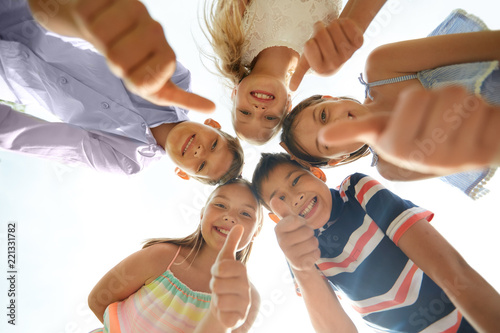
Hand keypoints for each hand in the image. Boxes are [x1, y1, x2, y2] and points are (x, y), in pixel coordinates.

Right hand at [71, 0, 214, 112]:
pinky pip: (90, 17)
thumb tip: (212, 108)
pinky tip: (98, 20)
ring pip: (102, 38)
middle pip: (118, 62)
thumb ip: (182, 98)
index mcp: (166, 54)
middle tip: (117, 56)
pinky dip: (87, 22)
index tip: (133, 76)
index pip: (146, 82)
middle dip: (112, 64)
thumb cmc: (131, 63)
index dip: (133, 83)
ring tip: (108, 39)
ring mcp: (135, 10)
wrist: (102, 29)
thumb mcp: (157, 88)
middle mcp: (154, 30)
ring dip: (99, 43)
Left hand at [210, 225, 250, 328]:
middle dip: (213, 286)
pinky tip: (225, 311)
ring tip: (222, 298)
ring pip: (218, 301)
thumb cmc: (223, 279)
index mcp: (242, 271)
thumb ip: (231, 243)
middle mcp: (247, 287)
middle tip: (220, 287)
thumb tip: (240, 225)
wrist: (223, 305)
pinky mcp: (239, 319)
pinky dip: (219, 314)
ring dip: (215, 300)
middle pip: (216, 284)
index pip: (220, 267)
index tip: (218, 273)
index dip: (215, 271)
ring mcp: (245, 304)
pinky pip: (222, 316)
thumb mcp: (224, 260)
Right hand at [270, 198, 319, 271]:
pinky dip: (315, 253)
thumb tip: (273, 198)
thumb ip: (283, 210)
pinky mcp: (299, 264)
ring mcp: (290, 255)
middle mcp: (281, 243)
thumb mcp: (290, 222)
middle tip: (303, 238)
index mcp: (278, 229)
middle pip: (308, 231)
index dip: (302, 222)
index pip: (297, 220)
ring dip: (313, 243)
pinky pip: (316, 253)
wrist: (296, 258)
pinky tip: (307, 255)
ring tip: (305, 246)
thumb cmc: (294, 236)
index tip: (298, 226)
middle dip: (309, 233)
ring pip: (313, 242)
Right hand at [290, 19, 362, 90]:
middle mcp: (335, 64)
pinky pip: (346, 24)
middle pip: (320, 34)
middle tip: (324, 35)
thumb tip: (290, 89)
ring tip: (333, 33)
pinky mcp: (359, 43)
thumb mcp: (307, 61)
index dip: (310, 40)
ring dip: (331, 25)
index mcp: (320, 69)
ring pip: (333, 27)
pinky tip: (344, 31)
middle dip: (320, 29)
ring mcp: (348, 54)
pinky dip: (343, 22)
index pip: (309, 45)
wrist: (340, 44)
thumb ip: (299, 73)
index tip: (314, 46)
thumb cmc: (321, 51)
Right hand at [319, 86, 499, 174]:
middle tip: (439, 118)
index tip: (413, 116)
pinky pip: (487, 111)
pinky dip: (485, 114)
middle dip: (442, 98)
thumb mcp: (386, 132)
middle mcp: (424, 158)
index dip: (415, 100)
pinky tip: (476, 130)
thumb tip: (321, 136)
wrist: (464, 151)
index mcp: (397, 149)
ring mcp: (456, 158)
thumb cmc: (421, 136)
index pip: (415, 97)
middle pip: (442, 93)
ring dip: (465, 104)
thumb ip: (356, 130)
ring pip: (465, 99)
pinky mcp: (484, 153)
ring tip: (457, 123)